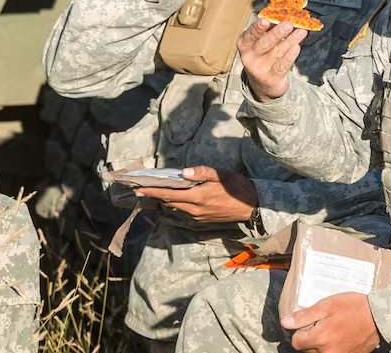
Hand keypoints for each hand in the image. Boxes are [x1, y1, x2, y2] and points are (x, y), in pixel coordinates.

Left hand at [133, 166, 258, 223]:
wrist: (252, 207)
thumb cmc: (238, 187)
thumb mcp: (222, 174)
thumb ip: (202, 172)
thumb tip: (184, 172)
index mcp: (198, 197)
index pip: (170, 194)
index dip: (153, 192)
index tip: (138, 189)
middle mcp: (195, 209)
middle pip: (170, 202)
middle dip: (155, 195)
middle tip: (141, 189)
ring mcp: (199, 216)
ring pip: (177, 207)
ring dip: (166, 200)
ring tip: (156, 191)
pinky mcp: (203, 219)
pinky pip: (185, 211)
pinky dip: (177, 204)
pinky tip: (176, 197)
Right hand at [237, 19, 307, 101]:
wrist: (263, 84)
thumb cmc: (264, 56)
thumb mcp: (260, 43)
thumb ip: (269, 30)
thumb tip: (285, 15)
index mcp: (245, 44)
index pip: (251, 34)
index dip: (258, 27)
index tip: (266, 20)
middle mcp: (249, 57)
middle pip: (264, 43)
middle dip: (277, 33)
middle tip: (288, 24)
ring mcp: (260, 69)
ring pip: (277, 52)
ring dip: (290, 40)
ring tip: (301, 32)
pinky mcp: (271, 78)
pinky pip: (282, 65)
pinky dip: (290, 56)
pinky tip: (297, 47)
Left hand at [282, 292, 380, 352]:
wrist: (378, 317)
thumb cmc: (352, 307)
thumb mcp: (326, 305)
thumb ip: (304, 316)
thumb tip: (284, 322)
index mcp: (319, 338)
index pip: (296, 342)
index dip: (301, 330)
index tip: (311, 322)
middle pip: (307, 350)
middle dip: (311, 338)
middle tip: (323, 324)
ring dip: (321, 344)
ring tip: (332, 329)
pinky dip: (332, 347)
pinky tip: (340, 336)